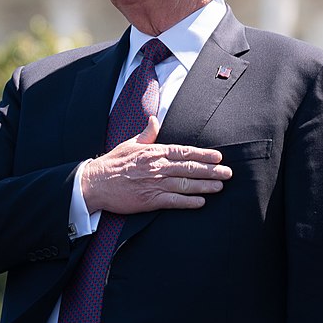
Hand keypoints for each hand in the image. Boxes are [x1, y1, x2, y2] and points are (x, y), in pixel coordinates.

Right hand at [81, 116, 231, 213]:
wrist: (94, 183)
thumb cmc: (112, 163)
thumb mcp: (130, 144)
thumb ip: (147, 133)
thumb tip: (155, 120)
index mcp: (154, 152)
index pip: (184, 152)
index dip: (203, 154)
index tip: (218, 157)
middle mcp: (158, 167)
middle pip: (190, 168)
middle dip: (211, 171)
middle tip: (228, 173)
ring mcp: (155, 184)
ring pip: (186, 184)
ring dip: (205, 186)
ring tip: (220, 186)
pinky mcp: (150, 200)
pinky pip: (174, 201)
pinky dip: (189, 202)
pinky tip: (201, 202)